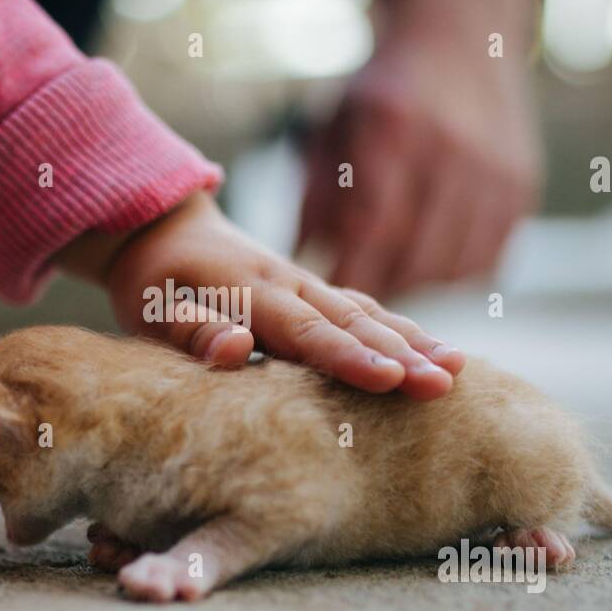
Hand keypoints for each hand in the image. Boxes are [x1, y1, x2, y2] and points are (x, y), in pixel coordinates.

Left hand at [96, 192, 463, 399]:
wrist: (162, 226)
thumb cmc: (153, 283)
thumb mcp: (152, 308)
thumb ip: (192, 330)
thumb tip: (237, 348)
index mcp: (249, 293)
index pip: (306, 331)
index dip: (349, 356)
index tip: (393, 378)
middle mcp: (289, 285)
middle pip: (351, 322)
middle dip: (403, 353)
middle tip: (448, 383)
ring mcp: (307, 285)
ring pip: (367, 313)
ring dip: (414, 340)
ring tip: (459, 369)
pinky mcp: (316, 292)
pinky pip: (365, 310)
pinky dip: (403, 330)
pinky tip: (437, 353)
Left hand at [299, 0, 541, 296]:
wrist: (462, 40)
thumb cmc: (383, 94)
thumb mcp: (335, 125)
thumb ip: (315, 194)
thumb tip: (299, 262)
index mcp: (395, 125)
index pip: (371, 225)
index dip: (347, 270)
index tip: (324, 293)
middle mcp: (453, 149)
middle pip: (413, 255)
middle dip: (377, 285)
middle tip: (351, 296)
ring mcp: (495, 172)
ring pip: (449, 267)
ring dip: (414, 283)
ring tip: (386, 272)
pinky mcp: (522, 190)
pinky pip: (484, 263)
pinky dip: (451, 273)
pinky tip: (426, 259)